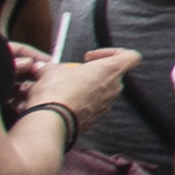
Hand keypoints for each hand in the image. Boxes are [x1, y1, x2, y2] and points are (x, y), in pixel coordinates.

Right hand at [11, 42, 137, 128]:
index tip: (90, 57)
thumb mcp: (52, 70)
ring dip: (85, 88)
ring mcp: (106, 105)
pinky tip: (62, 103)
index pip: (131, 56)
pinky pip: (91, 107)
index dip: (113, 52)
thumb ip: (54, 67)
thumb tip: (43, 68)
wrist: (51, 122)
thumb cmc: (57, 92)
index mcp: (111, 70)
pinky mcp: (95, 119)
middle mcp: (114, 88)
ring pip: (100, 92)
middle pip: (111, 75)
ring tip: (62, 89)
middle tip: (72, 74)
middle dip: (92, 73)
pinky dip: (80, 103)